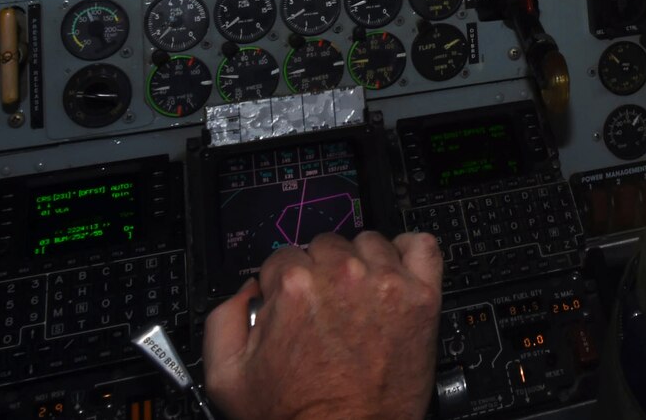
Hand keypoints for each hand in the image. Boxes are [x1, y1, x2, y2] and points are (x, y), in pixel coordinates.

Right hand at [204, 231, 442, 419]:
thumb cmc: (298, 415)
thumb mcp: (228, 378)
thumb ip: (223, 319)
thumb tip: (246, 290)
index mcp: (295, 288)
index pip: (284, 256)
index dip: (284, 283)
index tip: (293, 303)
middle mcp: (343, 276)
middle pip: (326, 245)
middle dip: (320, 272)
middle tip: (324, 307)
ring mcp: (387, 283)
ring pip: (369, 242)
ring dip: (361, 262)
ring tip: (358, 297)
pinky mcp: (421, 296)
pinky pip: (421, 246)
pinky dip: (410, 252)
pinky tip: (396, 273)